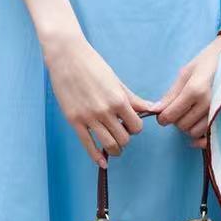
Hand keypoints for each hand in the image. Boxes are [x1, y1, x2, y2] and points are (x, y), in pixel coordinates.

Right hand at [42, 29, 162, 168]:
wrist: (67, 57)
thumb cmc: (93, 66)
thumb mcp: (117, 82)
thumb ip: (134, 99)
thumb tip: (153, 109)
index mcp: (118, 100)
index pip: (136, 126)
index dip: (135, 127)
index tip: (129, 124)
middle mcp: (105, 111)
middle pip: (124, 138)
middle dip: (125, 138)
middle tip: (120, 133)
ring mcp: (89, 117)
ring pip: (109, 145)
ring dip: (114, 149)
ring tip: (114, 147)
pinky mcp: (74, 121)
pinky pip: (88, 145)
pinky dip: (96, 157)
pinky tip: (102, 163)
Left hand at [156, 33, 220, 148]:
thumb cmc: (207, 62)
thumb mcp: (185, 73)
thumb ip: (171, 94)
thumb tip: (154, 110)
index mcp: (195, 90)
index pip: (170, 115)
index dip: (162, 117)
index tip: (162, 112)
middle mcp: (207, 104)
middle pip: (181, 125)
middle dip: (176, 119)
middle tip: (179, 108)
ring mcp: (218, 113)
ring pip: (193, 132)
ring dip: (188, 125)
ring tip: (191, 112)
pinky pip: (208, 138)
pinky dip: (200, 138)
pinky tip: (196, 127)